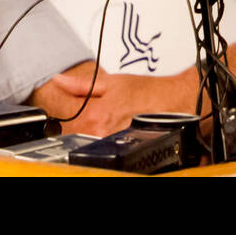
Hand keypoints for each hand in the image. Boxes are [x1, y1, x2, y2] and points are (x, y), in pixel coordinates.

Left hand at [29, 61, 198, 136]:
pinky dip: (104, 142)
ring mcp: (111, 146)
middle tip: (97, 115)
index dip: (65, 116)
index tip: (73, 112)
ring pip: (87, 144)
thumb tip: (59, 81)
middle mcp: (100, 134)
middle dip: (79, 126)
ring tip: (109, 122)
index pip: (62, 123)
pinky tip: (115, 132)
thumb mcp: (113, 82)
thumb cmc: (150, 92)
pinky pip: (103, 150)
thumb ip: (81, 85)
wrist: (176, 103)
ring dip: (90, 135)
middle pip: (73, 136)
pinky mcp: (122, 153)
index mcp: (93, 115)